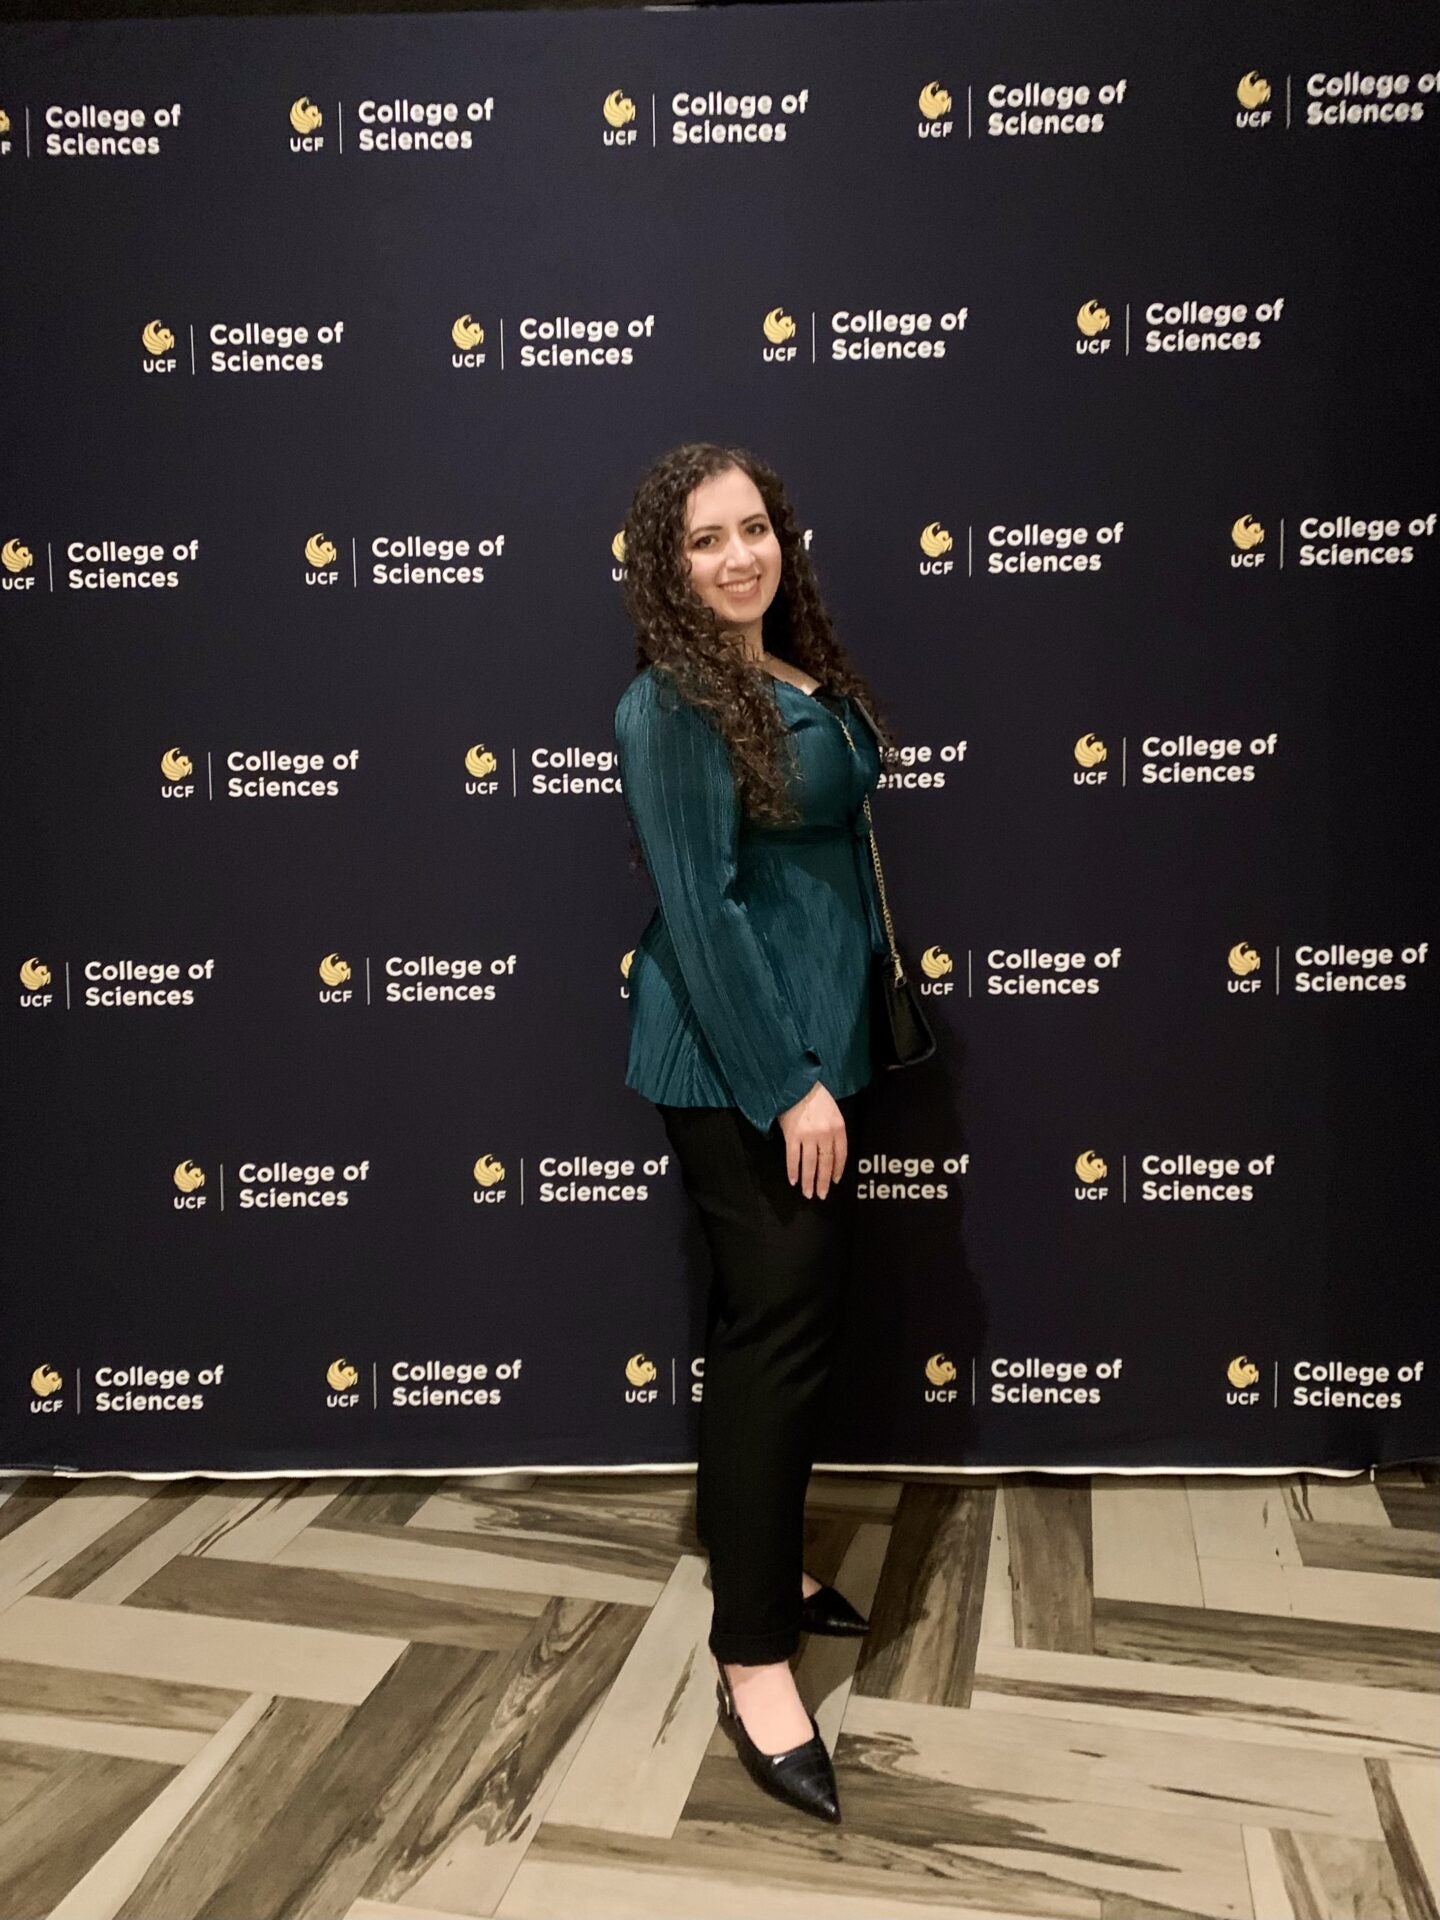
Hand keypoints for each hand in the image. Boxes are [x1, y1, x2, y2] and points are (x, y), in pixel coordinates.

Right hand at [777, 1081, 845, 1198]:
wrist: (795, 1083)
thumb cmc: (814, 1094)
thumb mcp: (832, 1110)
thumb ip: (833, 1128)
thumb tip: (829, 1149)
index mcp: (838, 1127)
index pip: (841, 1154)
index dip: (837, 1169)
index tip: (834, 1181)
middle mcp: (825, 1133)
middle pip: (826, 1162)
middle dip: (823, 1181)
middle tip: (821, 1195)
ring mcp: (808, 1136)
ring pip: (810, 1164)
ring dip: (809, 1181)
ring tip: (808, 1194)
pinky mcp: (792, 1136)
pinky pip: (793, 1158)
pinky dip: (793, 1171)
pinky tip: (793, 1181)